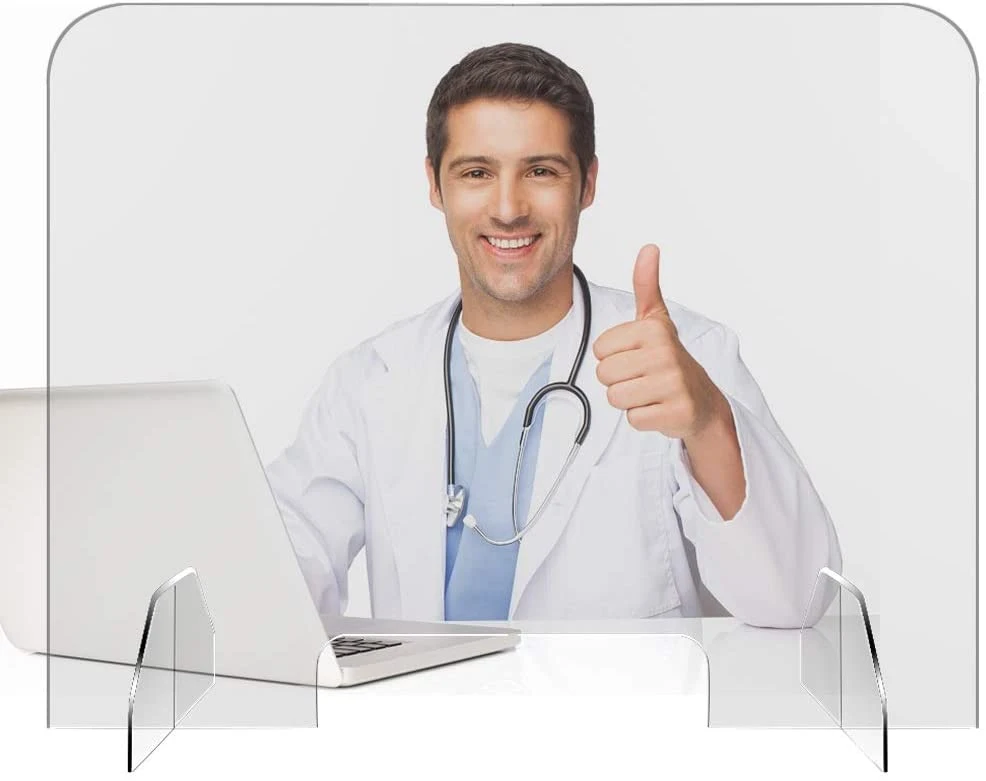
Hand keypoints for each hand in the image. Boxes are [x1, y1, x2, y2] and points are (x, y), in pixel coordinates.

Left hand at [592, 244, 726, 439]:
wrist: (703, 400)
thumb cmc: (669, 358)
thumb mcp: (657, 320)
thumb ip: (646, 285)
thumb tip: (649, 247)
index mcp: (653, 330)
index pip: (600, 350)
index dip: (613, 357)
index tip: (637, 356)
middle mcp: (665, 354)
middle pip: (604, 375)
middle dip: (619, 380)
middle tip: (643, 377)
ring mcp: (673, 385)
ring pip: (615, 398)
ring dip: (629, 400)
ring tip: (649, 392)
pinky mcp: (676, 413)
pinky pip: (633, 419)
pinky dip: (643, 418)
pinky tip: (659, 408)